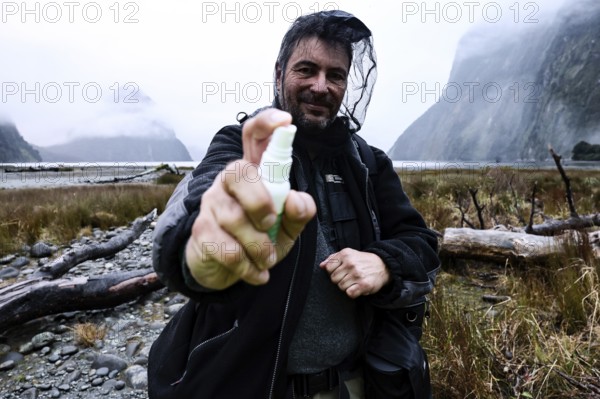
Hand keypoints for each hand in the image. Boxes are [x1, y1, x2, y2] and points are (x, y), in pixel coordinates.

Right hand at [185, 109, 315, 289]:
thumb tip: (295, 199)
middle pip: (239, 172)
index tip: (286, 122)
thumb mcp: (288, 227)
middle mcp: (229, 181)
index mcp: (254, 172)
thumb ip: (300, 212)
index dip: (268, 124)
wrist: (226, 269)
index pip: (254, 136)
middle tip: (272, 223)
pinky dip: (248, 266)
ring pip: (234, 217)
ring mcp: (211, 203)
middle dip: (261, 202)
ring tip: (268, 259)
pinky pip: (226, 248)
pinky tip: (257, 273)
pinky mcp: (200, 231)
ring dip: (259, 246)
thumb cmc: (259, 238)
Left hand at [320, 248, 389, 298]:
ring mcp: (357, 274)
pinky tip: (357, 287)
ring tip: (354, 281)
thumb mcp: (348, 254)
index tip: (341, 271)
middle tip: (349, 277)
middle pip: (333, 279)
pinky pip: (349, 293)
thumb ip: (333, 259)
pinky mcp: (364, 285)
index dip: (333, 271)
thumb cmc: (363, 261)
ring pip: (340, 287)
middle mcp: (350, 263)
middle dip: (340, 280)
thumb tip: (322, 265)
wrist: (383, 265)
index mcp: (345, 254)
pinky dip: (352, 292)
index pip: (328, 268)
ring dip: (346, 286)